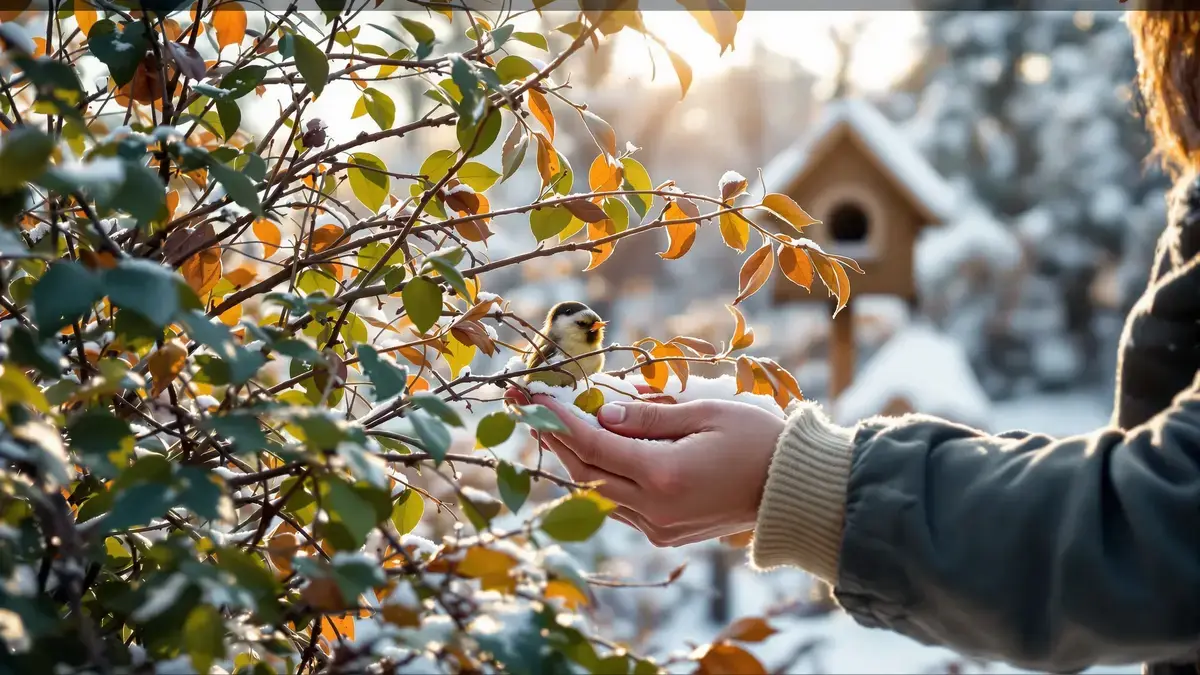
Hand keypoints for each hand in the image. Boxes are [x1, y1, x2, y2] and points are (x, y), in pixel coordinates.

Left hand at [514, 389, 784, 546]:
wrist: (792, 491)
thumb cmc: (757, 441)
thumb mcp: (704, 414)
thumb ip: (649, 417)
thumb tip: (603, 413)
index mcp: (663, 476)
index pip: (593, 445)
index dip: (558, 419)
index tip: (533, 396)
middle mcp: (654, 510)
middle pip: (585, 473)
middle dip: (555, 439)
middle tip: (529, 409)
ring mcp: (658, 527)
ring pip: (597, 493)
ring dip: (572, 459)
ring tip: (550, 426)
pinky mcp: (664, 534)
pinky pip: (618, 505)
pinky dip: (599, 477)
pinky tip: (589, 453)